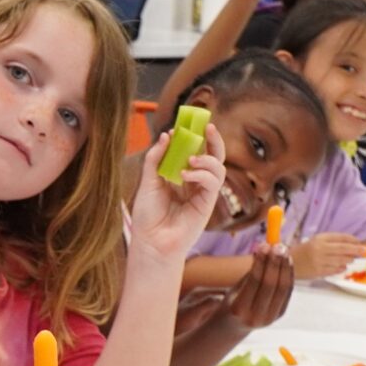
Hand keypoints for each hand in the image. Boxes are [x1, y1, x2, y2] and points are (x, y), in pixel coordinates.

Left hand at [128, 130, 225, 262]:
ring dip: (207, 158)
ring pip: (218, 167)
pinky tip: (187, 174)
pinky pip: (213, 183)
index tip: (189, 123)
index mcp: (180, 176)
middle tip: (208, 126)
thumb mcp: (148, 181)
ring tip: (191, 159)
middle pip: (213, 156)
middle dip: (214, 140)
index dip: (195, 137)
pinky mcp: (207, 204)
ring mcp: (202, 193)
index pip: (194, 151)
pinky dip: (202, 174)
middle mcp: (194, 183)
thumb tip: (167, 135)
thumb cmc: (147, 216)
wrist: (151, 242)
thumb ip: (156, 158)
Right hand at [220, 245, 295, 327]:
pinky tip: (288, 262)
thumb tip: (265, 249)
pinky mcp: (279, 315)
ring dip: (285, 267)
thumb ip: (250, 273)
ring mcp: (270, 318)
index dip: (261, 262)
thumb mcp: (234, 289)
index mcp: (239, 309)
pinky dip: (289, 275)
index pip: (254, 281)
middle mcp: (255, 316)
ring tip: (284, 251)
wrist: (235, 327)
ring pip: (282, 288)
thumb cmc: (232, 302)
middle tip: (278, 245)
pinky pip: (287, 292)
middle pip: (271, 284)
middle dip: (275, 262)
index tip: (264, 245)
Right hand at [290, 233, 365, 280]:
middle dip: (356, 250)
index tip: (359, 242)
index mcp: (320, 239)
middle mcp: (320, 249)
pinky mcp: (319, 271)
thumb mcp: (316, 241)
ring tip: (351, 259)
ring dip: (349, 260)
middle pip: (343, 249)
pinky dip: (341, 268)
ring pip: (341, 260)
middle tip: (365, 251)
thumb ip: (331, 242)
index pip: (340, 237)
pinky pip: (335, 270)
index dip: (352, 240)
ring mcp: (320, 261)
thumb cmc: (303, 251)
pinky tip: (342, 267)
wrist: (288, 263)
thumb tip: (350, 245)